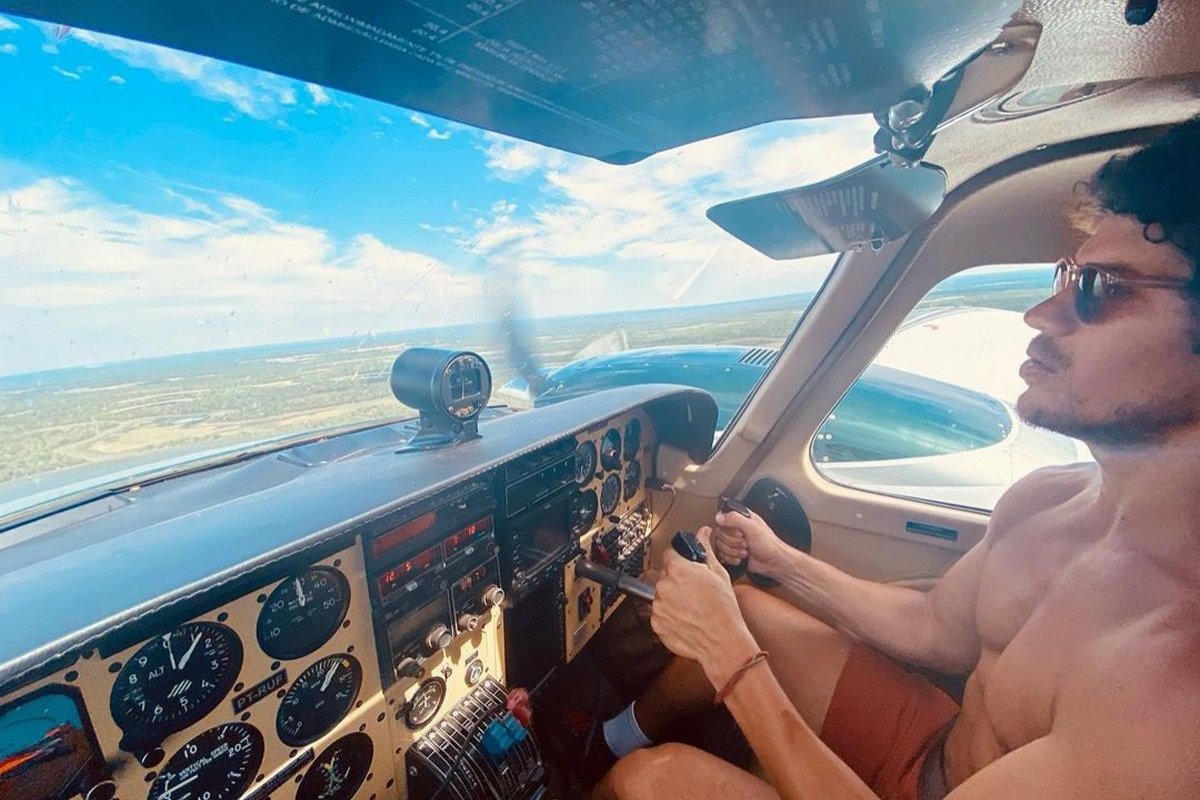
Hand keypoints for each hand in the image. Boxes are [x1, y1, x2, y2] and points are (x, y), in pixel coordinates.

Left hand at [651, 527, 759, 688]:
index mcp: (678, 569)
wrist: (722, 641)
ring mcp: (658, 606)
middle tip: (694, 590)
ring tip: (692, 607)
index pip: (669, 555)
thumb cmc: (724, 609)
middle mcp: (664, 586)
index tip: (687, 568)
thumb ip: (706, 550)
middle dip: (677, 580)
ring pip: (661, 594)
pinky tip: (686, 618)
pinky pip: (660, 614)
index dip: (680, 560)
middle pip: (665, 575)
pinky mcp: (656, 624)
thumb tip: (703, 533)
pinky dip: (669, 615)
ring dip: (672, 598)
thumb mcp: (718, 573)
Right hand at [712, 508, 788, 578]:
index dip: (729, 529)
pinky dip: (732, 558)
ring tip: (746, 550)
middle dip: (733, 542)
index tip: (740, 533)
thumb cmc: (769, 544)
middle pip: (720, 534)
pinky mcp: (733, 552)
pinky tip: (742, 558)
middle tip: (745, 543)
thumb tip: (719, 517)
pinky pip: (722, 555)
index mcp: (742, 518)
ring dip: (733, 551)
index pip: (722, 519)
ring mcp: (734, 541)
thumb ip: (735, 519)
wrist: (774, 562)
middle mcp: (736, 528)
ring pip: (720, 545)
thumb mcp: (752, 527)